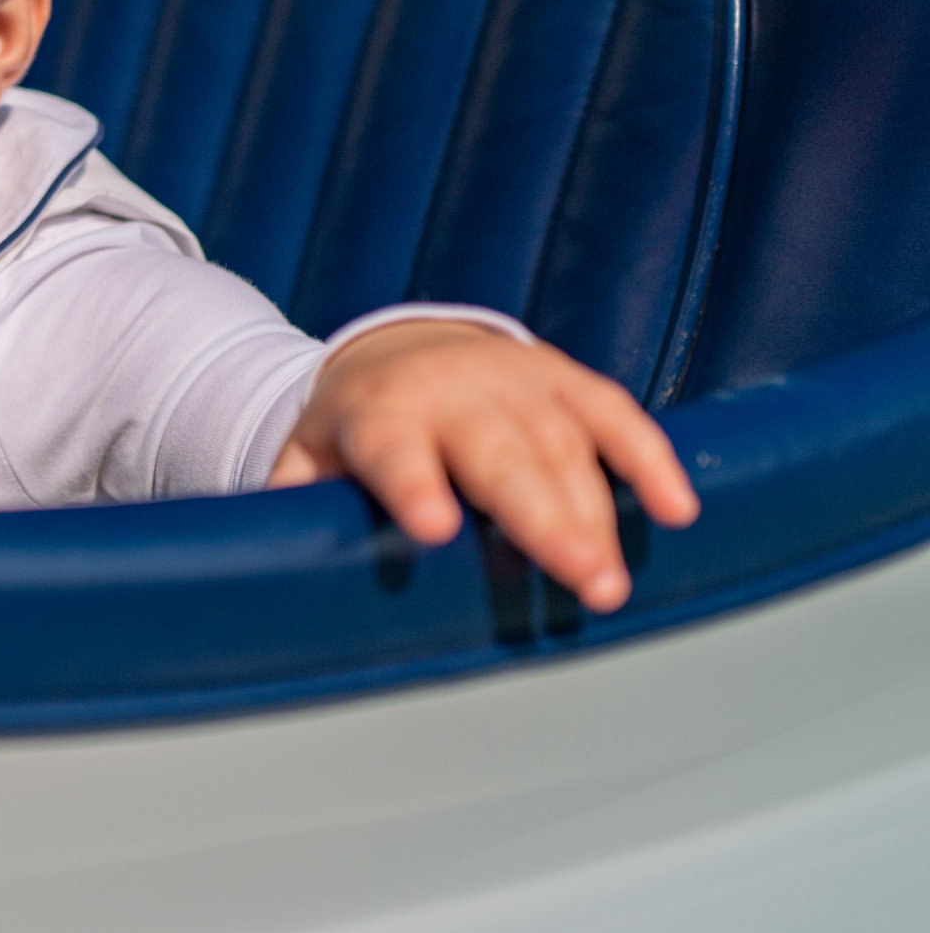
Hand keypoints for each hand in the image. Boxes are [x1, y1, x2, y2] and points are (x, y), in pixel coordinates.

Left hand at [270, 321, 699, 611]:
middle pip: (499, 456)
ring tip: (610, 585)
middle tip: (577, 579)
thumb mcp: (309, 456)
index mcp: (381, 414)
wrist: (405, 347)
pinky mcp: (568, 381)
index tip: (434, 528)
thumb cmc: (356, 428)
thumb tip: (256, 568)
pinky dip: (650, 461)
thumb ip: (292, 504)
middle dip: (539, 517)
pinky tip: (677, 510)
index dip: (414, 487)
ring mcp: (518, 382)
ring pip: (563, 448)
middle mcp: (453, 393)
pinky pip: (617, 418)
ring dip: (596, 515)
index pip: (395, 451)